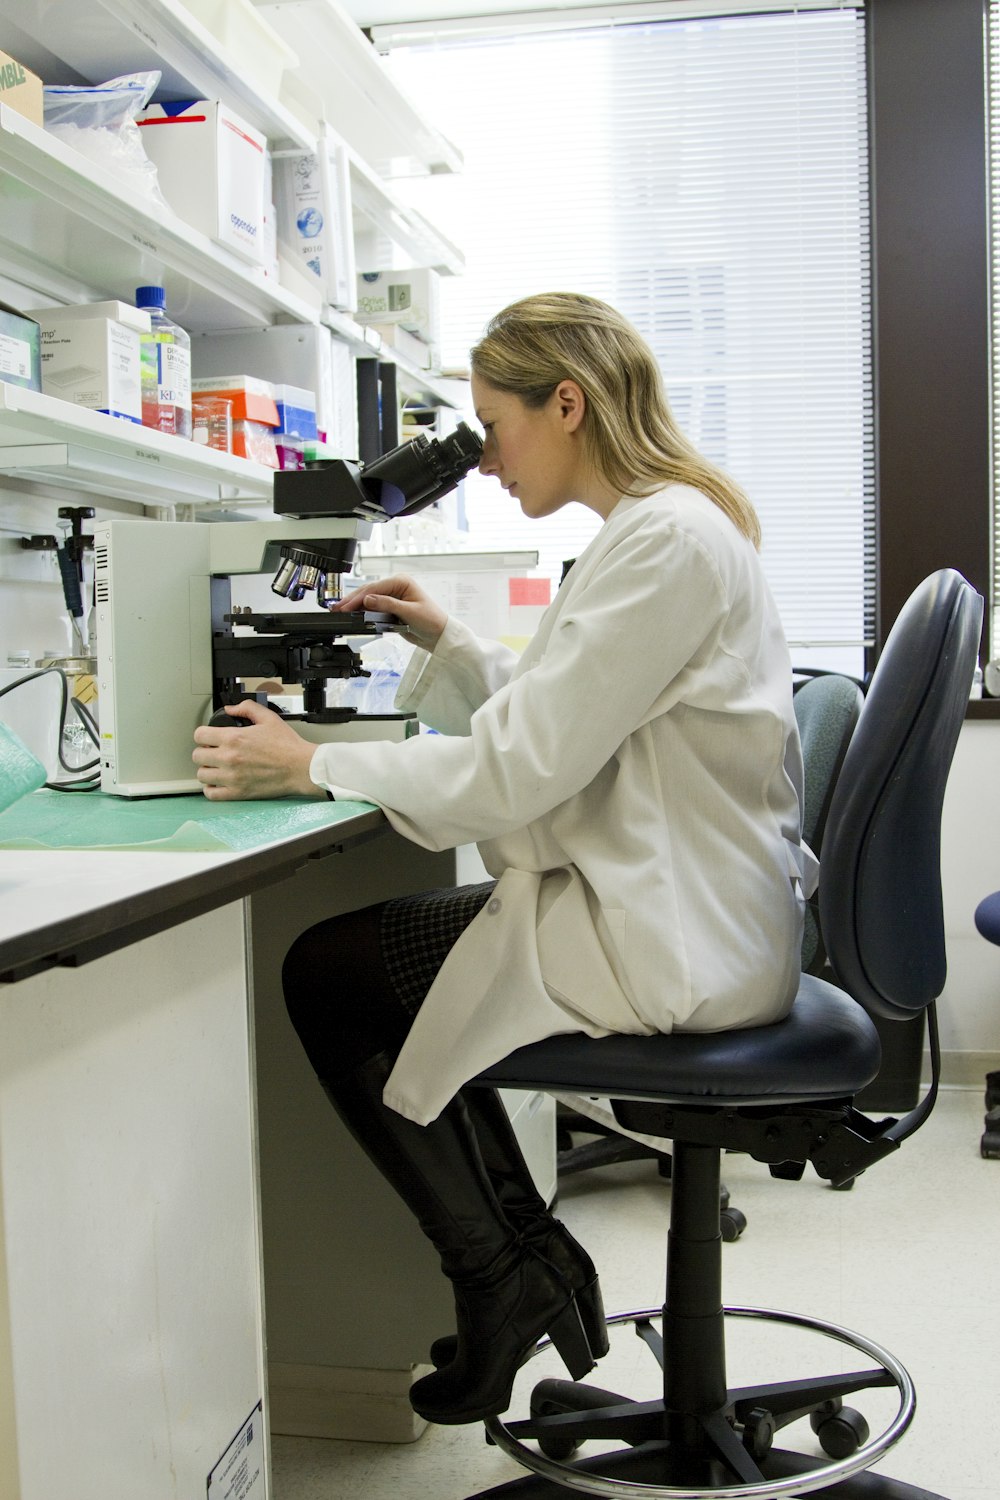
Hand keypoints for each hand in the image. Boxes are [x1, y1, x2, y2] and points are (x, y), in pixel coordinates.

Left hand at [192, 701, 323, 800]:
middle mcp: (229, 758)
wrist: (301, 767)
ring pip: (202, 775)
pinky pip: (211, 794)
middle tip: (214, 752)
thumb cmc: (288, 746)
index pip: (199, 735)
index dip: (203, 734)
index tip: (209, 738)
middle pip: (197, 756)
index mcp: (234, 738)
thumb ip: (247, 708)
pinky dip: (211, 789)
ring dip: (207, 770)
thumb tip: (230, 709)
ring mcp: (232, 777)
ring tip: (217, 768)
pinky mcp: (238, 793)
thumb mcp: (268, 718)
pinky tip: (219, 783)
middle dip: (204, 751)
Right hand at [335, 573, 446, 648]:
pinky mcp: (390, 607)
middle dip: (352, 600)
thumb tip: (368, 600)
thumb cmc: (431, 620)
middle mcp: (396, 586)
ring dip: (355, 605)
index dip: (359, 598)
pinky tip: (352, 614)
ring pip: (368, 598)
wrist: (439, 635)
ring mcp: (392, 596)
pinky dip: (362, 611)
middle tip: (337, 608)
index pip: (375, 588)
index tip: (347, 606)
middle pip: (369, 591)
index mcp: (401, 581)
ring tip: (339, 610)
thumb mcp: (409, 612)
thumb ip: (387, 605)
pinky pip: (373, 607)